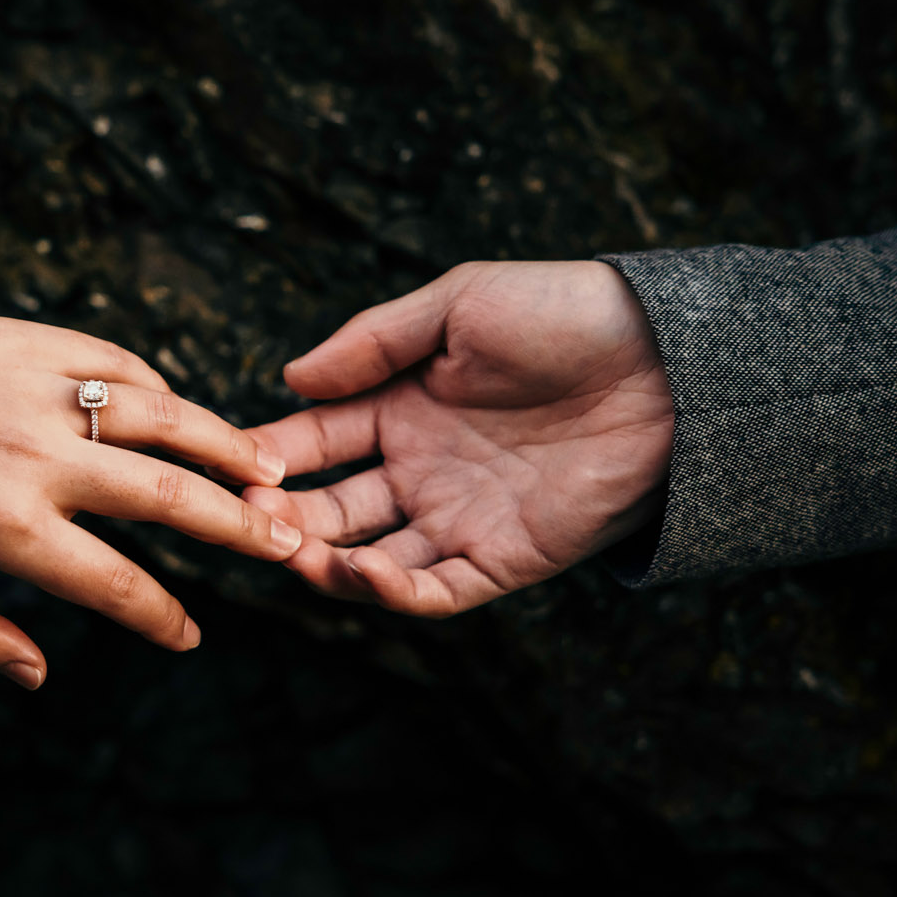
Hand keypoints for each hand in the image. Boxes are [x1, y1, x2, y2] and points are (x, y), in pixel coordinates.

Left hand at [0, 290, 300, 687]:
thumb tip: (39, 672)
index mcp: (3, 526)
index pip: (114, 585)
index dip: (162, 619)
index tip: (188, 637)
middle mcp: (35, 456)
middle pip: (167, 495)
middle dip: (237, 527)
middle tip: (286, 544)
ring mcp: (36, 389)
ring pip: (161, 415)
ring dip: (224, 445)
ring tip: (271, 468)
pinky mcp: (28, 341)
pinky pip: (116, 363)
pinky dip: (159, 390)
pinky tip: (182, 413)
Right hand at [243, 261, 673, 615]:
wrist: (668, 362)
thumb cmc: (565, 316)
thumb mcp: (458, 304)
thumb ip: (372, 343)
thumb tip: (290, 380)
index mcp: (401, 406)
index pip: (314, 439)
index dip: (269, 453)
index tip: (228, 460)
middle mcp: (422, 468)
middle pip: (330, 508)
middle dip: (282, 517)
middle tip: (246, 518)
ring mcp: (461, 516)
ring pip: (371, 560)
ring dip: (325, 563)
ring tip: (291, 552)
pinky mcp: (506, 556)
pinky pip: (437, 589)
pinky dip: (393, 592)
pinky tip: (361, 573)